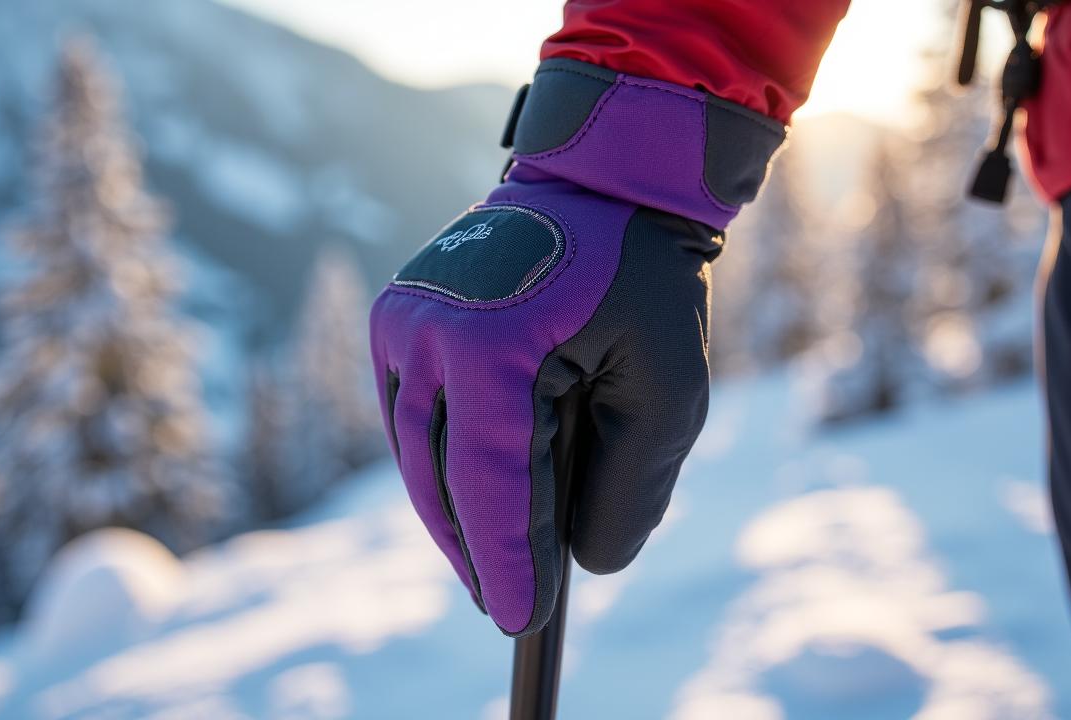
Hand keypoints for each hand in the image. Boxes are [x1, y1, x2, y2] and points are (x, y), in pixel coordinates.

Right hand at [369, 59, 781, 635]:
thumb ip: (633, 484)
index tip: (520, 622)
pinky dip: (440, 464)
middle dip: (475, 549)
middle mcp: (425, 331)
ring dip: (451, 514)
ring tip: (489, 567)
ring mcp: (402, 320)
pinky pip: (411, 416)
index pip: (489, 481)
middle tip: (508, 608)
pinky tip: (470, 499)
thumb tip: (582, 563)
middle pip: (440, 477)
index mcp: (489, 344)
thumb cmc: (646, 278)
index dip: (505, 561)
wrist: (600, 182)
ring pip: (416, 453)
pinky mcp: (398, 319)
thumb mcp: (672, 387)